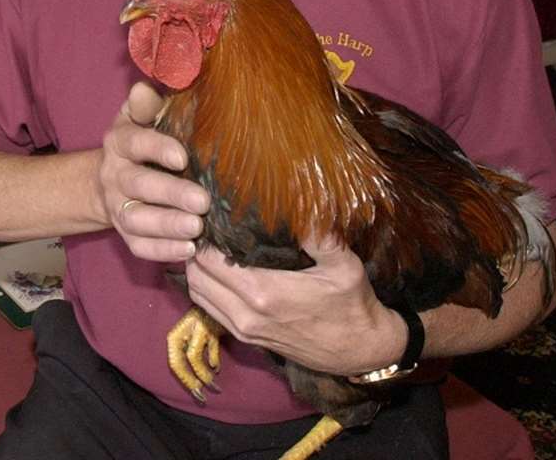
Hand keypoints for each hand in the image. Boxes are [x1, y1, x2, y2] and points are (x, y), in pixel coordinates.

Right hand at [97, 82, 209, 262]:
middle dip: (170, 194)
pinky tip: (188, 249)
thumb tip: (144, 88)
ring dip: (166, 225)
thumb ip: (146, 104)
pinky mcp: (126, 234)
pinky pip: (139, 246)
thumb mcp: (140, 117)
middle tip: (202, 201)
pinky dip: (162, 250)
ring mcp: (118, 206)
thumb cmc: (142, 141)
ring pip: (136, 219)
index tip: (183, 157)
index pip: (135, 143)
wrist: (111, 178)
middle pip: (138, 185)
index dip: (157, 149)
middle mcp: (115, 175)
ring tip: (196, 227)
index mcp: (120, 141)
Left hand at [180, 235, 406, 374]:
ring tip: (208, 244)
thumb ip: (320, 236)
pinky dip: (205, 288)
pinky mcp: (247, 338)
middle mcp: (246, 313)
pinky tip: (218, 270)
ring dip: (197, 269)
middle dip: (194, 248)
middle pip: (196, 274)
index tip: (207, 214)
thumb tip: (301, 203)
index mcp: (264, 292)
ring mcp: (244, 329)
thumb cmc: (352, 305)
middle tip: (204, 225)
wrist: (361, 352)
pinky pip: (209, 309)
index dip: (203, 235)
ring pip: (197, 293)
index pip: (209, 259)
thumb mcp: (345, 265)